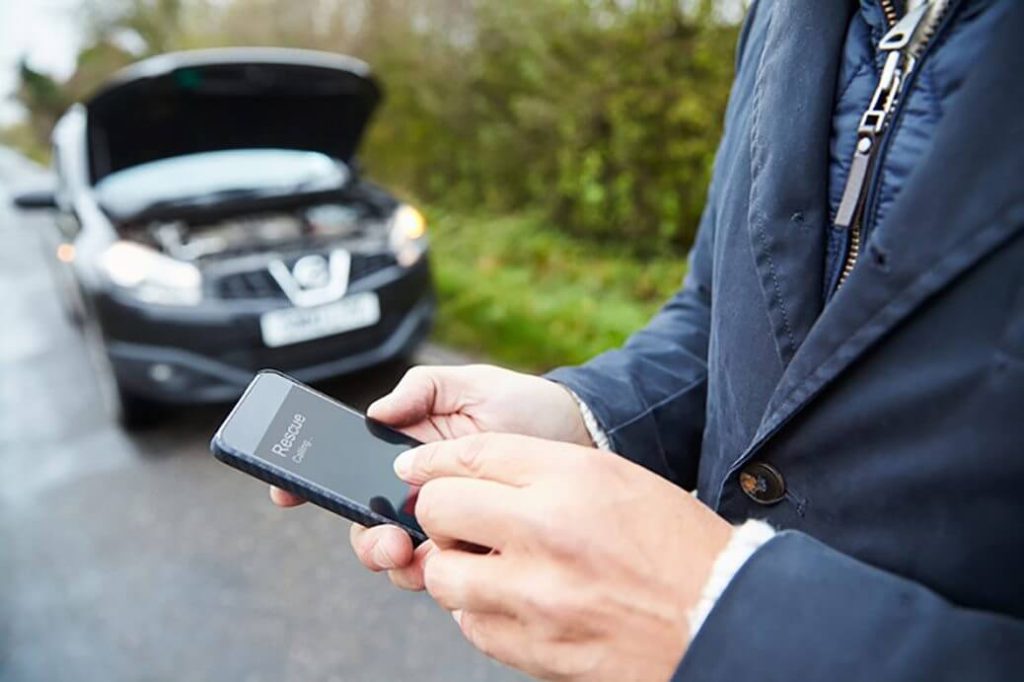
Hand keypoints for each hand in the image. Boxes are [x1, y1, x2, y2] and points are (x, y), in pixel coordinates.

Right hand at [272, 364, 593, 589]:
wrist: (581, 433)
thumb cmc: (523, 405)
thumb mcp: (469, 383)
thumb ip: (420, 389)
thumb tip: (375, 413)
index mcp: (407, 451)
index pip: (348, 470)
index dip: (309, 481)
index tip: (283, 491)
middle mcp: (419, 492)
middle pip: (366, 525)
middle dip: (364, 539)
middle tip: (386, 540)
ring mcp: (446, 522)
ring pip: (399, 555)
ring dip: (396, 560)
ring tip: (414, 553)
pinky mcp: (477, 544)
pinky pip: (445, 570)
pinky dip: (438, 572)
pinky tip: (454, 560)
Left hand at [393, 433, 732, 681]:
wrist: (720, 615)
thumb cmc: (673, 542)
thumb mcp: (614, 478)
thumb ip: (538, 470)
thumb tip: (463, 472)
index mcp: (570, 477)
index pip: (471, 455)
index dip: (432, 460)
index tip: (416, 468)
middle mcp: (546, 531)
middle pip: (440, 509)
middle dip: (439, 513)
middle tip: (459, 520)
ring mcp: (536, 596)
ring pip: (443, 575)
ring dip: (455, 567)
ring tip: (489, 564)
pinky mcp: (535, 649)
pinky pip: (471, 625)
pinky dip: (481, 611)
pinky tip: (513, 600)